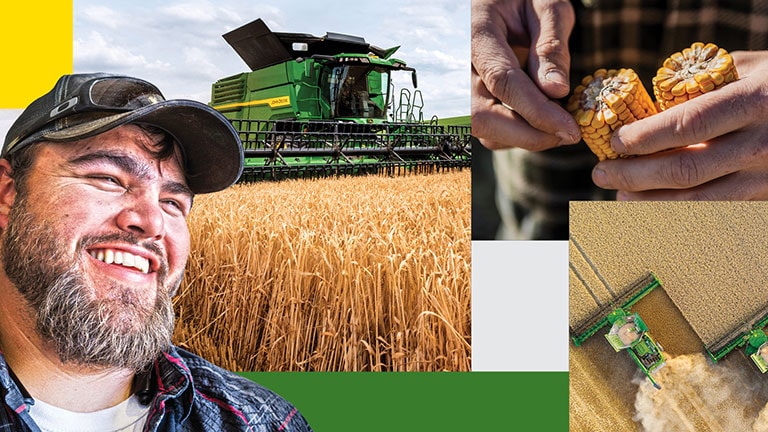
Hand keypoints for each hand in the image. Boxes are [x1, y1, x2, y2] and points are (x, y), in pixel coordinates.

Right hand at [471, 0, 580, 150]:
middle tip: (567, 134)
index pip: (502, 81)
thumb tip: (556, 91)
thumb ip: (551, 45)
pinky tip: (539, 115)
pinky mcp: (465, 97)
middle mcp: (458, 64)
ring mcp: (457, 83)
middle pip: (482, 116)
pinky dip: (515, 131)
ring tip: (556, 119)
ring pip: (482, 128)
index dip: (536, 111)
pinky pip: (485, 127)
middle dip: (527, 135)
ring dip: (522, 135)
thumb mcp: (546, 5)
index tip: (569, 129)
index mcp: (476, 33)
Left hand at [591, 51, 767, 199]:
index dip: (644, 138)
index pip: (687, 125)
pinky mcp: (766, 196)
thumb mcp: (748, 67)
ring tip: (619, 195)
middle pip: (686, 170)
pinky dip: (678, 212)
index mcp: (754, 102)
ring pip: (699, 200)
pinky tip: (652, 207)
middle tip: (602, 173)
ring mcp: (767, 177)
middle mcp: (762, 144)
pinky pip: (716, 209)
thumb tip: (647, 105)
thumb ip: (701, 83)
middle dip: (634, 175)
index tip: (614, 142)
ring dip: (650, 201)